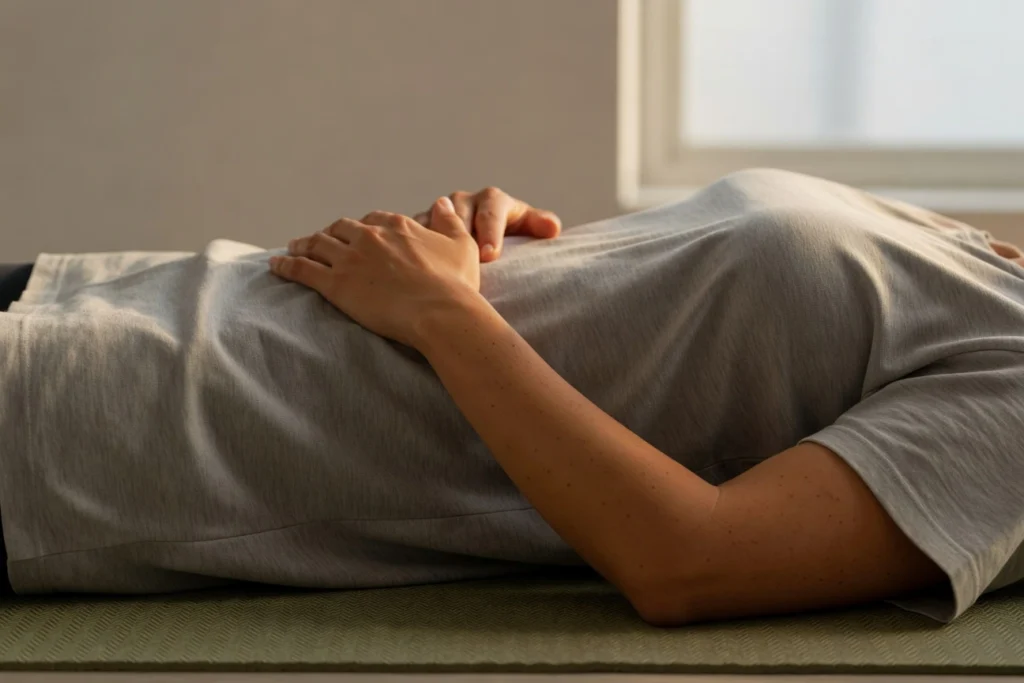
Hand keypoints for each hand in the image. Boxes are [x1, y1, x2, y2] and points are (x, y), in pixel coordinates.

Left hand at [270, 196, 480, 348]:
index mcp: (398, 226)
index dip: (363, 227)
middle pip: (341, 229)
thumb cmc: (456, 284)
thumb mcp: (461, 245)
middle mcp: (370, 237)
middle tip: (320, 239)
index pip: (374, 220)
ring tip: (293, 247)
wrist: (440, 312)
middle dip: (329, 233)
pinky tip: (276, 265)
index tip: (357, 234)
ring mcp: (350, 259)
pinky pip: (303, 270)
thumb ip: (449, 221)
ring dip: (303, 245)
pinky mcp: (335, 284)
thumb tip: (443, 201)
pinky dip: (287, 265)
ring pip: (317, 245)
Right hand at [413, 187, 560, 262]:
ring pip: (432, 224)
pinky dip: (412, 248)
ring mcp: (438, 213)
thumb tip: (552, 229)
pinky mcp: (420, 227)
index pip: (492, 211)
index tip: (490, 255)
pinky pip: (412, 234)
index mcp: (492, 200)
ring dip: (433, 242)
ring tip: (435, 265)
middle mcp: (463, 202)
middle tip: (464, 262)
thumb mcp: (526, 229)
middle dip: (461, 238)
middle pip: (459, 215)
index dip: (490, 232)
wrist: (484, 244)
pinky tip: (414, 267)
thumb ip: (540, 225)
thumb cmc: (510, 238)